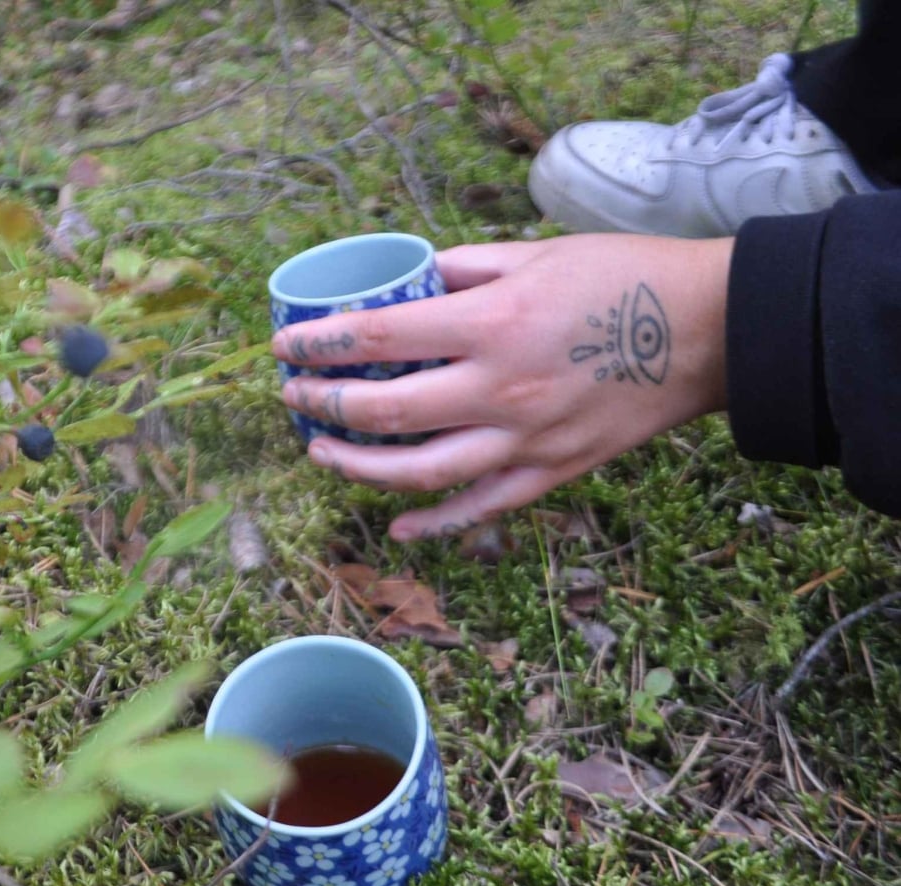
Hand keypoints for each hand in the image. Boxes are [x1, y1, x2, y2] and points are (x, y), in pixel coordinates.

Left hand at [272, 233, 733, 539]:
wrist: (710, 329)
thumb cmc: (623, 276)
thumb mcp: (535, 251)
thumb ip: (463, 267)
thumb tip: (407, 280)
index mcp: (491, 322)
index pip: (377, 339)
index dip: (319, 345)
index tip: (285, 349)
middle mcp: (498, 387)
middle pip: (383, 412)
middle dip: (323, 407)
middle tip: (294, 399)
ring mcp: (523, 439)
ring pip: (418, 472)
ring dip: (357, 467)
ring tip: (321, 452)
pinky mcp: (551, 472)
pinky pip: (480, 508)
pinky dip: (434, 522)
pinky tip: (395, 524)